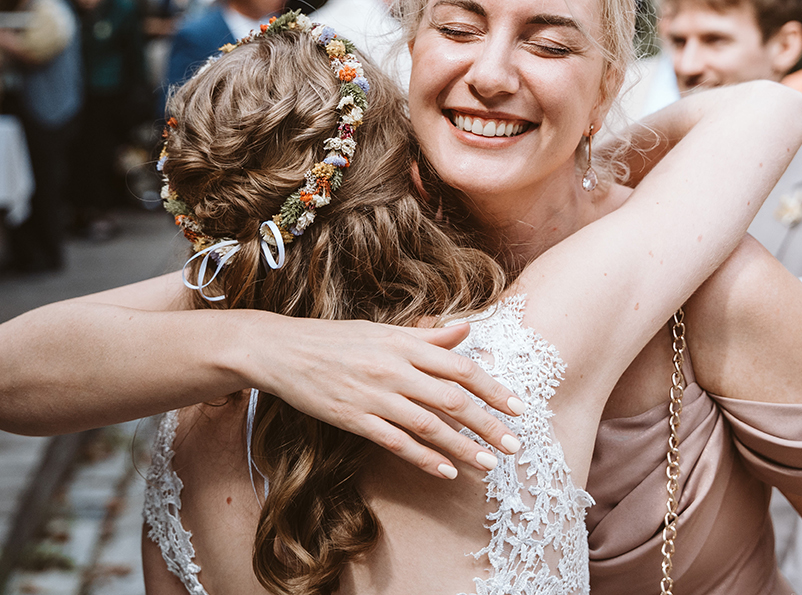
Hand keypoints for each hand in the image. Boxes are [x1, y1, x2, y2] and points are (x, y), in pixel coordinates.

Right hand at [249, 317, 524, 479]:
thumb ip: (427, 336)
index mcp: (405, 344)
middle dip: (488, 425)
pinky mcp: (354, 419)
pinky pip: (396, 443)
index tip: (519, 408)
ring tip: (488, 464)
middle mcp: (395, 369)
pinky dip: (424, 459)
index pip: (461, 367)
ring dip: (463, 447)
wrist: (283, 350)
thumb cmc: (336, 339)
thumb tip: (467, 331)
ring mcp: (374, 396)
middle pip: (452, 400)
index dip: (493, 389)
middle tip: (515, 446)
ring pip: (429, 426)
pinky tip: (446, 472)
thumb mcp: (384, 330)